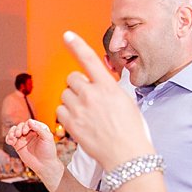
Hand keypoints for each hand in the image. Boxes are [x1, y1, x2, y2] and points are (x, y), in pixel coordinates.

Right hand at [6, 119, 56, 172]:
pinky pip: (10, 139)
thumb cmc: (48, 151)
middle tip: (19, 134)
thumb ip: (39, 129)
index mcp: (38, 129)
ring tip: (12, 137)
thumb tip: (29, 121)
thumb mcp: (47, 138)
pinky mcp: (18, 146)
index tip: (25, 131)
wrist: (44, 165)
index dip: (26, 125)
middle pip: (21, 126)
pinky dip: (8, 139)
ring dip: (11, 132)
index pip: (29, 123)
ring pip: (14, 131)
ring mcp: (23, 139)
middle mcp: (30, 133)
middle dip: (18, 129)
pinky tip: (10, 142)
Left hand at [56, 31, 154, 170]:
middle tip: (88, 99)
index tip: (67, 35)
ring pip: (65, 95)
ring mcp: (79, 109)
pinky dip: (67, 115)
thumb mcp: (126, 101)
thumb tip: (98, 85)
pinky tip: (80, 123)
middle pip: (72, 78)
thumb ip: (108, 89)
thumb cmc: (132, 130)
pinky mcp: (70, 124)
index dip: (77, 45)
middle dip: (77, 86)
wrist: (127, 155)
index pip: (89, 59)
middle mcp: (92, 94)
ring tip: (87, 114)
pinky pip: (60, 111)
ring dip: (72, 101)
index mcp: (108, 86)